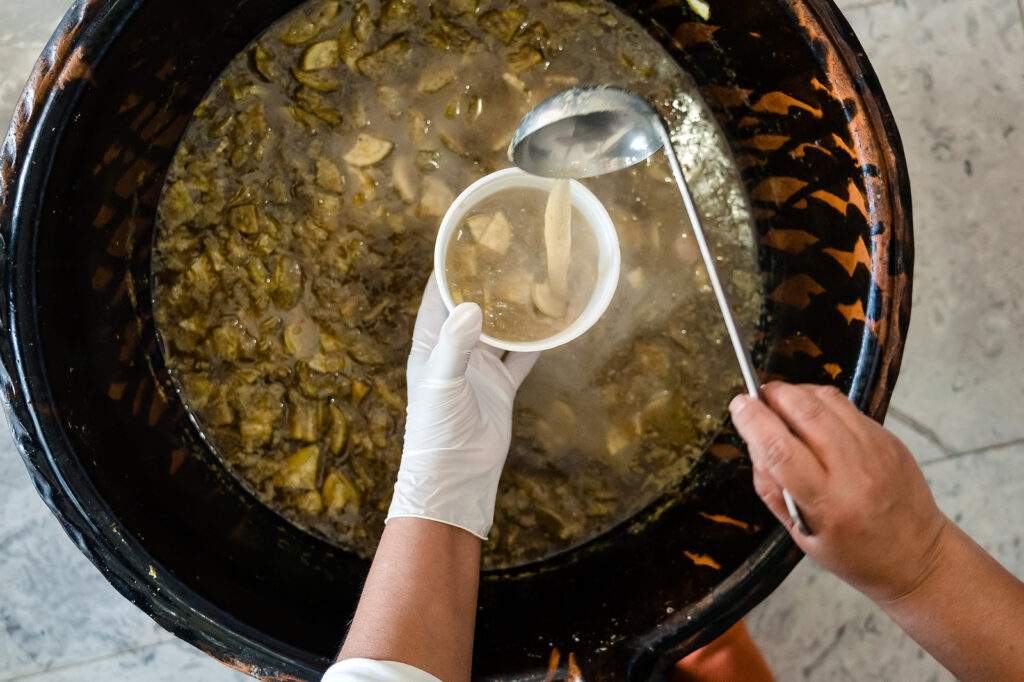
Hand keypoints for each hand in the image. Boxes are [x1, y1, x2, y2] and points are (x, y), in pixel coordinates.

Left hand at [386, 276, 538, 538]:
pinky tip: (554, 320)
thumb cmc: (437, 430)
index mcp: (431, 343)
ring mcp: (480, 367)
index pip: (439, 295)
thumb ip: (456, 345)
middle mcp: (456, 349)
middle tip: (509, 250)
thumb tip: (473, 306)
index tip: (466, 239)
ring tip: (534, 277)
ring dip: (515, 308)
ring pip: (501, 329)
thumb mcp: (442, 382)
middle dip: (488, 281)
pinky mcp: (502, 385)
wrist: (456, 476)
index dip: (450, 267)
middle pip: (473, 306)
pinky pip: (523, 357)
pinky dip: (537, 341)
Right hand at [729, 382, 949, 603]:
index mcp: (828, 504)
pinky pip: (847, 406)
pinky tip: (811, 414)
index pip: (780, 449)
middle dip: (773, 395)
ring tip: (781, 401)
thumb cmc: (854, 554)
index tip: (739, 406)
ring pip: (827, 400)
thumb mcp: (800, 534)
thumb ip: (772, 488)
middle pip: (804, 411)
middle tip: (757, 398)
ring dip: (796, 392)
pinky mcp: (889, 438)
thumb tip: (754, 443)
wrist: (917, 557)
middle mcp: (855, 471)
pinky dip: (821, 402)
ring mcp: (876, 450)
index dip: (753, 420)